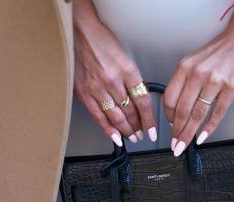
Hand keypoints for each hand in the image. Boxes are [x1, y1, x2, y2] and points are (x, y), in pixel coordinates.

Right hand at [72, 0, 156, 145]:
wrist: (80, 31)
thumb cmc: (102, 41)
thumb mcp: (125, 58)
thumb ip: (132, 79)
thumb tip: (139, 100)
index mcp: (127, 70)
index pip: (143, 101)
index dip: (149, 120)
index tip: (153, 130)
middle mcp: (113, 81)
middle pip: (130, 112)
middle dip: (138, 127)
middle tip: (142, 135)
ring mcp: (98, 88)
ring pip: (116, 117)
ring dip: (126, 130)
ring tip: (132, 137)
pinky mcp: (85, 92)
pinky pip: (98, 116)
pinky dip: (108, 129)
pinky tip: (115, 137)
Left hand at [163, 8, 233, 155]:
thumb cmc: (219, 52)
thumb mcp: (194, 61)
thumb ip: (184, 82)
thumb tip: (176, 108)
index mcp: (185, 67)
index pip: (170, 98)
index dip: (168, 117)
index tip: (169, 128)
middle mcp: (198, 74)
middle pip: (182, 110)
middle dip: (176, 132)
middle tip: (175, 145)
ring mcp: (215, 81)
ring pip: (197, 114)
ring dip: (189, 133)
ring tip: (185, 144)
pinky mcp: (232, 88)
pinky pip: (218, 113)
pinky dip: (209, 128)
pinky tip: (203, 136)